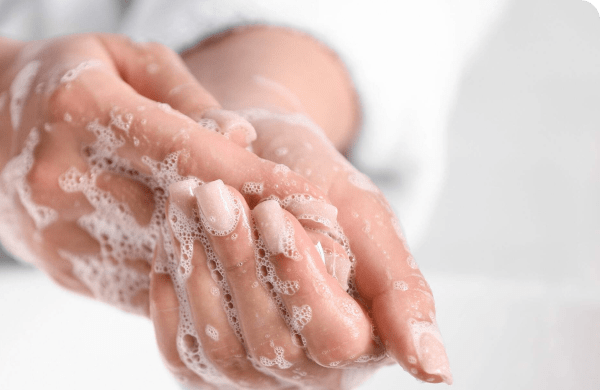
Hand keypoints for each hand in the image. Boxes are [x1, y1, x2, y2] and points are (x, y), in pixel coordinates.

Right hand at [0, 34, 330, 314]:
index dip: (256, 178)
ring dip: (228, 264)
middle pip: (178, 214)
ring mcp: (58, 231)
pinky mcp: (63, 268)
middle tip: (315, 237)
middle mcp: (61, 176)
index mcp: (80, 109)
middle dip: (253, 227)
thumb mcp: (125, 58)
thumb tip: (242, 142)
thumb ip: (187, 97)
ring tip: (284, 262)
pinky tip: (229, 274)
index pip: (185, 152)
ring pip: (163, 261)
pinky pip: (141, 285)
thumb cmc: (67, 82)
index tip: (312, 197)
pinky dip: (190, 280)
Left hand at [177, 26, 452, 386]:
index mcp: (363, 343)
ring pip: (218, 348)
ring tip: (184, 199)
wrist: (263, 171)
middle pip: (270, 343)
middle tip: (211, 193)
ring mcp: (252, 376)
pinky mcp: (204, 366)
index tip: (273, 213)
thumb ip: (403, 291)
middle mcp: (309, 374)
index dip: (300, 278)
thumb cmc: (322, 187)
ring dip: (197, 269)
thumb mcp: (368, 220)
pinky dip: (171, 292)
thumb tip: (438, 374)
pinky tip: (171, 238)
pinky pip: (179, 349)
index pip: (334, 337)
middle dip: (237, 262)